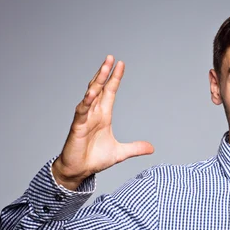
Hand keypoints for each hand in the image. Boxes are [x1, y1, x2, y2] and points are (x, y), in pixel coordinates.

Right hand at [52, 55, 153, 189]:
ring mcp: (85, 119)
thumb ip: (135, 148)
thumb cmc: (95, 159)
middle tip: (111, 58)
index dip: (115, 79)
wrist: (79, 171)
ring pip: (90, 95)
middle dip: (105, 73)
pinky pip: (81, 112)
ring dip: (96, 82)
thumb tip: (151, 148)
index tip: (121, 64)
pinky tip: (91, 93)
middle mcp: (94, 114)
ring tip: (103, 68)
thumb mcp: (120, 152)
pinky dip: (86, 102)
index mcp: (103, 116)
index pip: (110, 92)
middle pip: (99, 88)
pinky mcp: (77, 127)